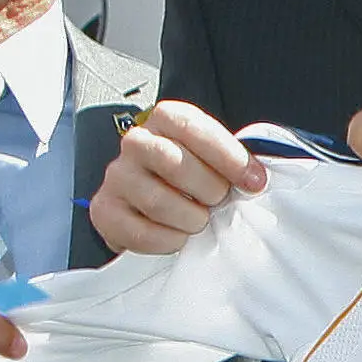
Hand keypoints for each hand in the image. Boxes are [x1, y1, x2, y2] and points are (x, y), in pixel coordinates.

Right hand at [89, 99, 263, 254]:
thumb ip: (233, 163)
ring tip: (200, 222)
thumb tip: (257, 181)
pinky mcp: (104, 210)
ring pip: (156, 200)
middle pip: (172, 161)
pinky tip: (180, 239)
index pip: (192, 126)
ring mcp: (117, 176)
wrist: (150, 207)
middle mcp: (136, 142)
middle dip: (208, 189)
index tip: (255, 182)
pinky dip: (168, 241)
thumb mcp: (214, 160)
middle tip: (220, 203)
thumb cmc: (193, 179)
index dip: (228, 156)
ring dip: (190, 218)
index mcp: (166, 120)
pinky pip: (139, 232)